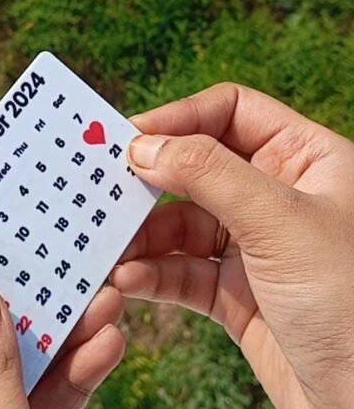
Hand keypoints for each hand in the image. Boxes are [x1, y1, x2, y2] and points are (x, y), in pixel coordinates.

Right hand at [112, 82, 353, 408]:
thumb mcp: (280, 222)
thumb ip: (209, 173)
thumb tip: (144, 146)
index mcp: (306, 161)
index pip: (231, 112)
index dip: (180, 118)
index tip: (129, 138)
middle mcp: (278, 199)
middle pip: (198, 168)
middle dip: (151, 180)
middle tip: (102, 190)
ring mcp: (255, 248)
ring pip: (182, 224)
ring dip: (143, 235)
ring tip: (110, 247)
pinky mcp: (236, 295)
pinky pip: (182, 272)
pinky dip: (153, 273)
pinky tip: (128, 279)